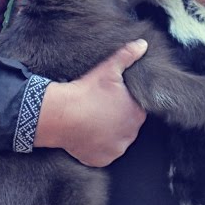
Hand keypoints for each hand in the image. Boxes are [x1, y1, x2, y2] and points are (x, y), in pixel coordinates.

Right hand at [33, 39, 147, 166]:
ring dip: (109, 133)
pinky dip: (97, 146)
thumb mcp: (108, 69)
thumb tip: (142, 44)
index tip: (112, 99)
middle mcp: (130, 134)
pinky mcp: (101, 159)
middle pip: (128, 125)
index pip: (137, 109)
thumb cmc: (86, 91)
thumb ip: (128, 55)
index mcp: (137, 113)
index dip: (125, 103)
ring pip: (117, 140)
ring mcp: (116, 149)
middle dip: (118, 118)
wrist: (61, 114)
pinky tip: (88, 134)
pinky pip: (103, 153)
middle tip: (101, 108)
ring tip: (94, 121)